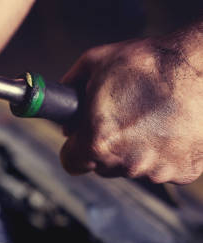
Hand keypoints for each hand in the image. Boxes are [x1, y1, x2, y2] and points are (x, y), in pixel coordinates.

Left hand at [60, 32, 202, 183]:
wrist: (202, 66)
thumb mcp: (95, 64)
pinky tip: (170, 128)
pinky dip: (165, 152)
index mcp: (99, 142)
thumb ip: (68, 89)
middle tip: (122, 119)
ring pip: (132, 168)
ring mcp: (158, 170)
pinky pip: (164, 168)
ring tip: (150, 119)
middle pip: (102, 166)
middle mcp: (127, 163)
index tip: (82, 139)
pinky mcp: (184, 171)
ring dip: (136, 150)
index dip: (75, 148)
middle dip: (106, 146)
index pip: (71, 163)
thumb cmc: (149, 63)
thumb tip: (61, 109)